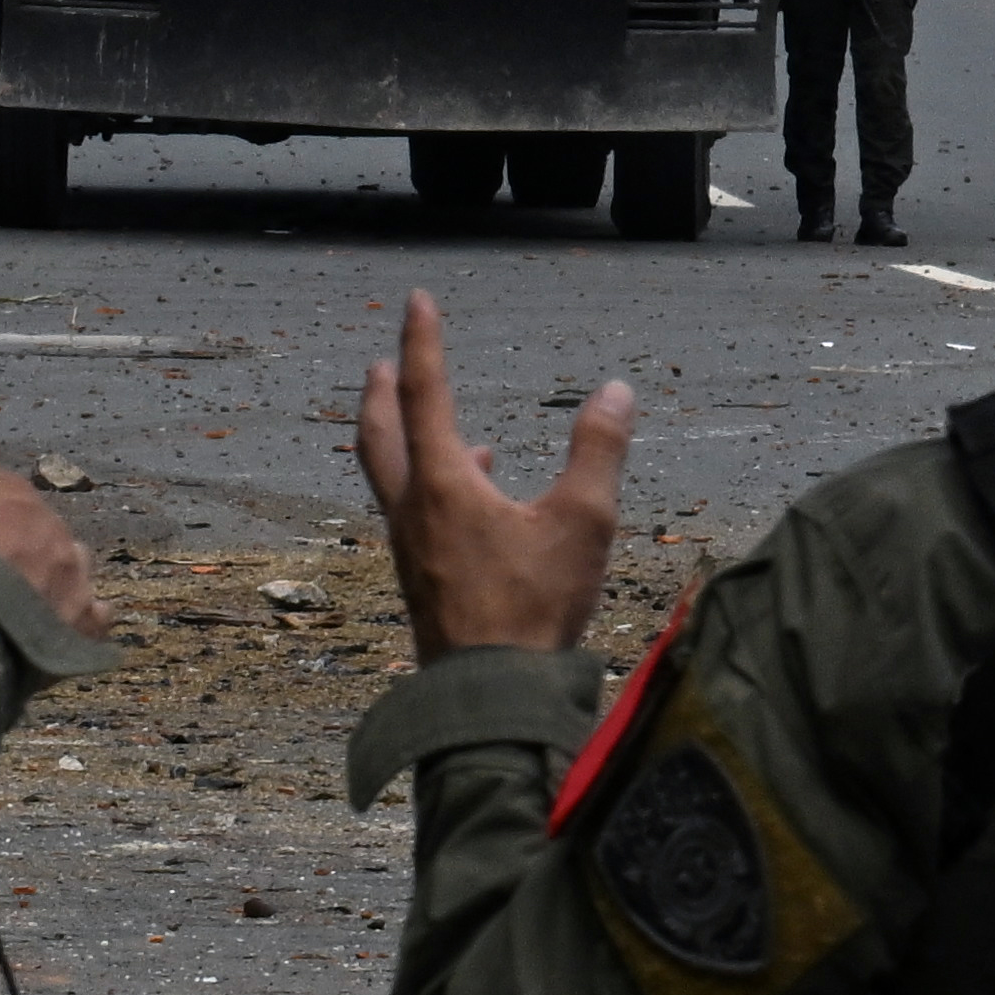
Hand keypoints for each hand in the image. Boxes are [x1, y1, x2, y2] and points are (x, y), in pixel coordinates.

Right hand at [0, 437, 103, 633]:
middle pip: (24, 521)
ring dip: (38, 571)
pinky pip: (87, 612)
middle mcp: (50, 525)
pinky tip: (46, 625)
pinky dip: (69, 615)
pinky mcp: (81, 617)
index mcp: (8, 492)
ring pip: (60, 561)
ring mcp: (72, 572)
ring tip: (6, 597)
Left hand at [351, 291, 638, 658]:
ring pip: (391, 475)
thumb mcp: (582, 522)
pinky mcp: (423, 577)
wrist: (491, 693)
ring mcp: (411, 547)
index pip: (427, 394)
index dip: (424, 343)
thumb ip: (598, 451)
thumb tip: (615, 391)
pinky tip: (472, 490)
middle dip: (381, 392)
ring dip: (399, 436)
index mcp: (443, 486)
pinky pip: (413, 510)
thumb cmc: (534, 607)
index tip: (417, 301)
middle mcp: (413, 510)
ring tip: (427, 419)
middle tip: (382, 361)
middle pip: (379, 435)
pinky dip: (428, 480)